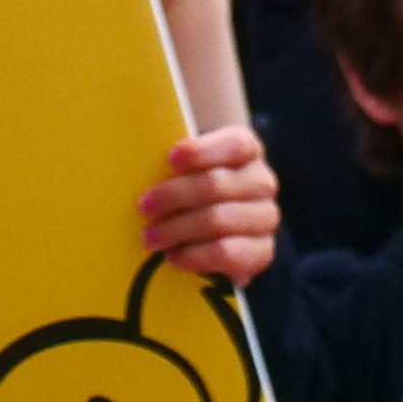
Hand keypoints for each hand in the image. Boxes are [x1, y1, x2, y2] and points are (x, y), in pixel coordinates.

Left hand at [140, 124, 278, 278]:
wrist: (212, 236)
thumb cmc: (189, 196)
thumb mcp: (186, 173)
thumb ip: (173, 168)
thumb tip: (136, 165)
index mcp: (248, 152)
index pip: (236, 145)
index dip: (204, 151)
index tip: (171, 158)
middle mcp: (262, 182)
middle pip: (217, 185)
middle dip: (175, 196)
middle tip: (144, 206)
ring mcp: (266, 217)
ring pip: (219, 219)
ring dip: (178, 229)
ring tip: (151, 237)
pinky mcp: (262, 251)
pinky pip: (228, 253)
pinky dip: (195, 255)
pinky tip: (174, 256)